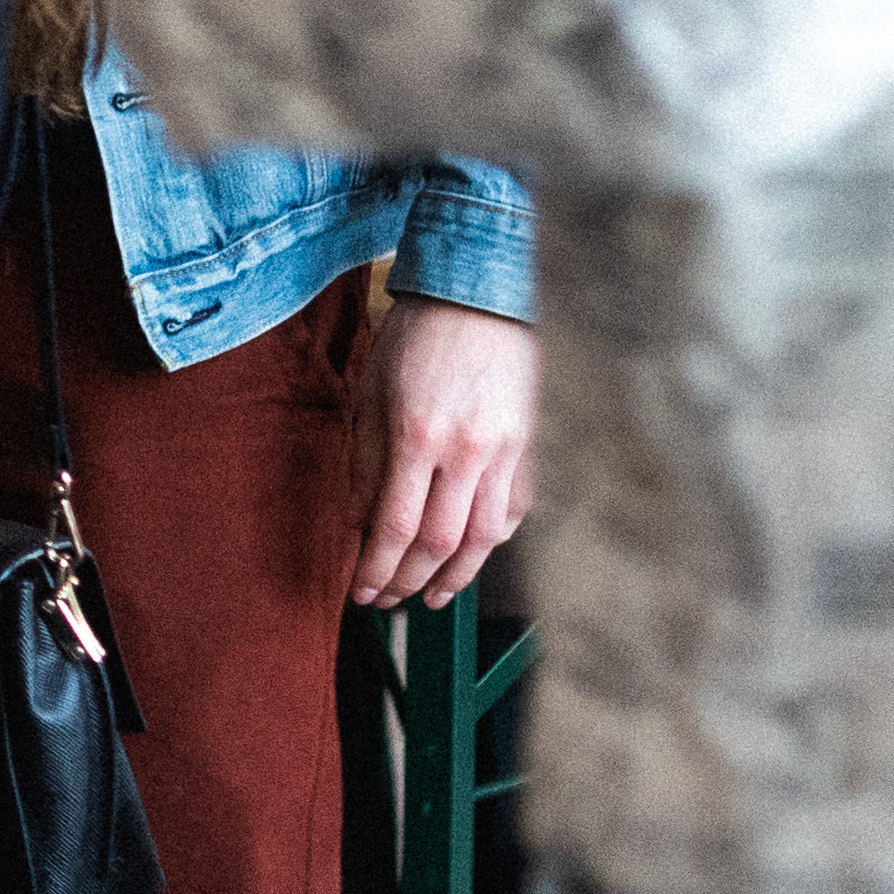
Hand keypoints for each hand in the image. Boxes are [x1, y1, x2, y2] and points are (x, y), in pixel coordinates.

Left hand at [350, 291, 534, 610]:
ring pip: (485, 539)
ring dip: (456, 577)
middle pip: (440, 544)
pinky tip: (471, 554)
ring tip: (432, 596)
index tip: (362, 593)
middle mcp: (468, 451)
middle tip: (389, 601)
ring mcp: (509, 451)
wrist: (481, 292)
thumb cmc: (417, 337)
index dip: (377, 571)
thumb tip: (360, 527)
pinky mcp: (534, 447)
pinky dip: (492, 542)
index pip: (395, 527)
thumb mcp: (372, 393)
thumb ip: (366, 464)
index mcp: (418, 435)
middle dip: (409, 582)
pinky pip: (515, 512)